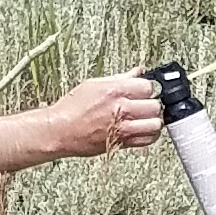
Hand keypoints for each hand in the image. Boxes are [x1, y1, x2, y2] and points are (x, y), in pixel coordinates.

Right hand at [44, 69, 167, 161]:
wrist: (60, 131)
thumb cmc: (72, 108)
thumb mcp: (94, 84)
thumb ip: (120, 78)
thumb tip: (137, 71)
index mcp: (114, 90)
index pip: (148, 86)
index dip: (146, 88)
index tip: (142, 91)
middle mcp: (121, 108)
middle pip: (155, 105)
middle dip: (151, 104)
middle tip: (144, 105)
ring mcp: (123, 127)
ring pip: (155, 124)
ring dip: (153, 120)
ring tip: (145, 118)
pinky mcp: (122, 142)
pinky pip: (147, 140)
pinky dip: (149, 135)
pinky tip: (143, 129)